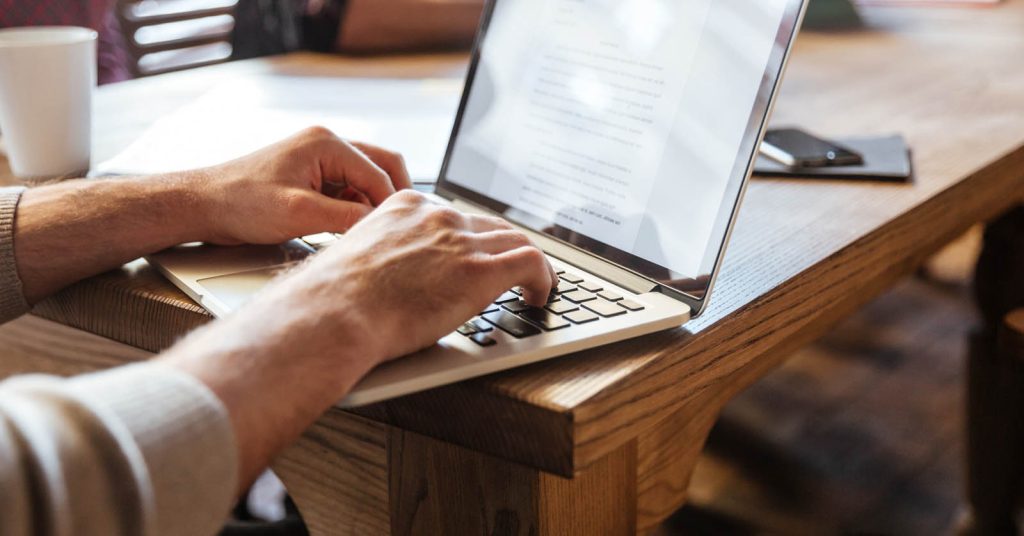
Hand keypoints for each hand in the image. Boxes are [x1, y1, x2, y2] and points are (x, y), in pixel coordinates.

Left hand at [189, 126, 411, 244]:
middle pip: (381, 166)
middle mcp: (326, 143)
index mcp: (326, 143)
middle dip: (390, 197)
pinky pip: (347, 188)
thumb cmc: (241, 203)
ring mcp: (319, 157)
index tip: (395, 232)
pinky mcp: (311, 174)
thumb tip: (379, 224)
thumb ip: (345, 218)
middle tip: (397, 227)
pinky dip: (353, 207)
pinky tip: (345, 228)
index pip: (379, 172)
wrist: (203, 205)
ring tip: (365, 232)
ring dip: (370, 204)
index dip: (390, 204)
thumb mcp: (299, 214)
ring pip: (365, 179)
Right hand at [284, 189, 559, 361]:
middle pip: (491, 227)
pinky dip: (544, 278)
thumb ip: (383, 259)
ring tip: (533, 287)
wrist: (334, 313)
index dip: (473, 240)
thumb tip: (387, 283)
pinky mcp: (481, 270)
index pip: (455, 216)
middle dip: (504, 250)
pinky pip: (533, 262)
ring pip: (517, 241)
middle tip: (513, 274)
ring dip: (530, 265)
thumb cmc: (334, 301)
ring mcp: (462, 240)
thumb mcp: (358, 260)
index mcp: (406, 207)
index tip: (477, 256)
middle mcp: (438, 216)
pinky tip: (538, 297)